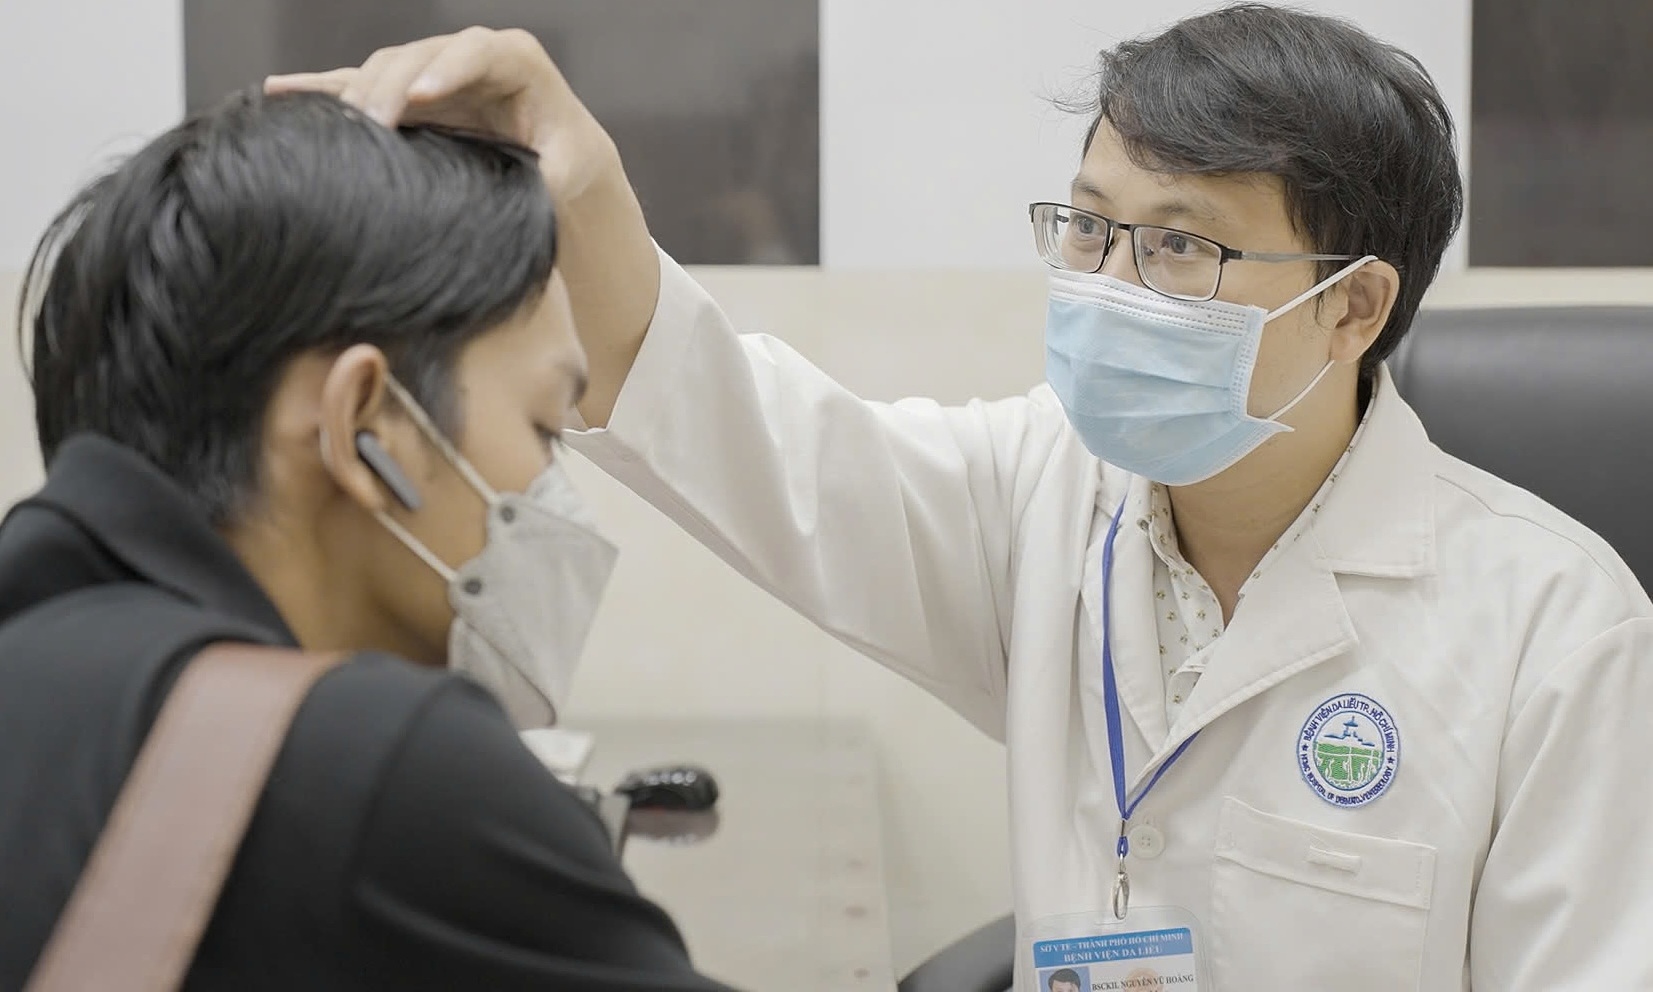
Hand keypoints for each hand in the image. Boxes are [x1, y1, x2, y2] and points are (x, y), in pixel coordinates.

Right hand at [265, 27, 620, 204]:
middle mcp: (465, 54)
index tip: (424, 95)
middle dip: (390, 87)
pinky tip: (277, 91)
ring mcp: (429, 69)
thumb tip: (534, 193)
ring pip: (383, 69)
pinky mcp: (403, 92)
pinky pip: (355, 85)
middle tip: (371, 124)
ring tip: (335, 127)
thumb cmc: (565, 157)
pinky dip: (319, 90)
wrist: (552, 150)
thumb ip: (553, 177)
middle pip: (417, 57)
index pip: (476, 53)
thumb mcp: (569, 168)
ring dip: (356, 95)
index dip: (447, 69)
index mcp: (514, 59)